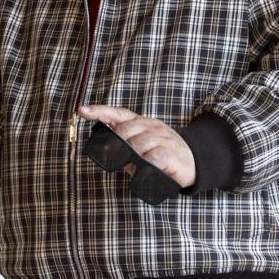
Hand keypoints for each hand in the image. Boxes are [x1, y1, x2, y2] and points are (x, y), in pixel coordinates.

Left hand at [78, 104, 195, 188]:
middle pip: (126, 130)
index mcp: (143, 123)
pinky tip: (147, 168)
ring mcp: (162, 139)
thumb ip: (125, 149)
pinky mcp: (170, 153)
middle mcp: (152, 127)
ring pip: (138, 144)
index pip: (119, 113)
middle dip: (119, 145)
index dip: (100, 111)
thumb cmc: (164, 156)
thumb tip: (108, 153)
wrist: (196, 162)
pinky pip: (153, 157)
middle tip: (124, 158)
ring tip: (140, 165)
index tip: (82, 111)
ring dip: (134, 157)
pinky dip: (146, 163)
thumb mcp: (143, 149)